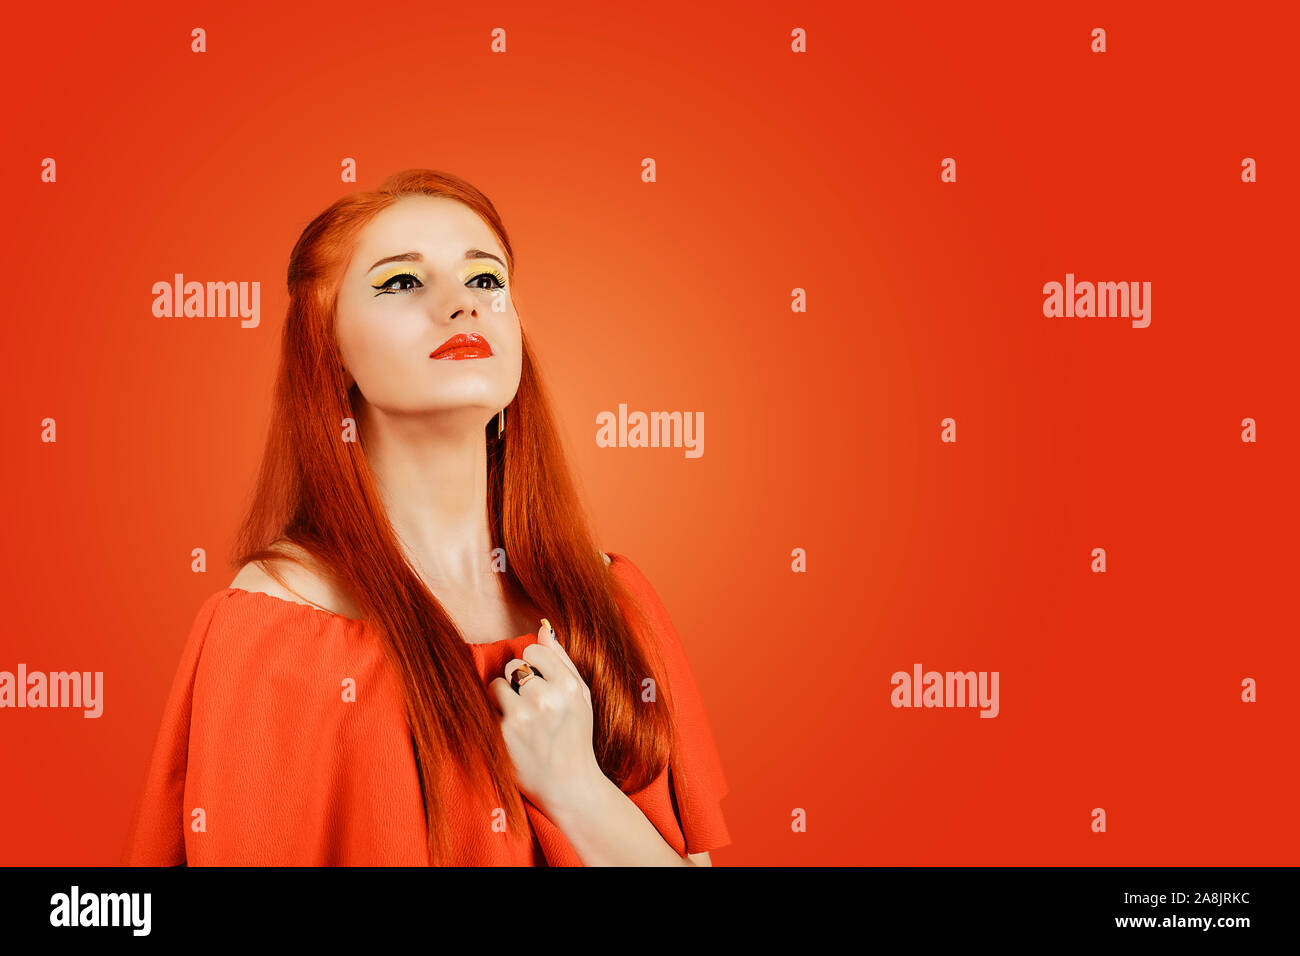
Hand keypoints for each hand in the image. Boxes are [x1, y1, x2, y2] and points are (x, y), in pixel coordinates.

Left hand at [488, 619, 604, 816]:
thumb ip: (563, 661)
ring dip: (503, 697)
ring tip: (519, 716)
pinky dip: (495, 716)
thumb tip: (543, 628)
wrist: (569, 786)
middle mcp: (546, 698)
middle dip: (518, 681)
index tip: (538, 681)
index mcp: (568, 686)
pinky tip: (511, 732)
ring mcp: (522, 717)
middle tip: (530, 704)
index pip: (533, 652)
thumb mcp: (581, 697)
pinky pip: (487, 708)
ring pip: (496, 685)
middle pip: (513, 667)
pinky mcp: (502, 735)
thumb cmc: (576, 738)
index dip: (532, 665)